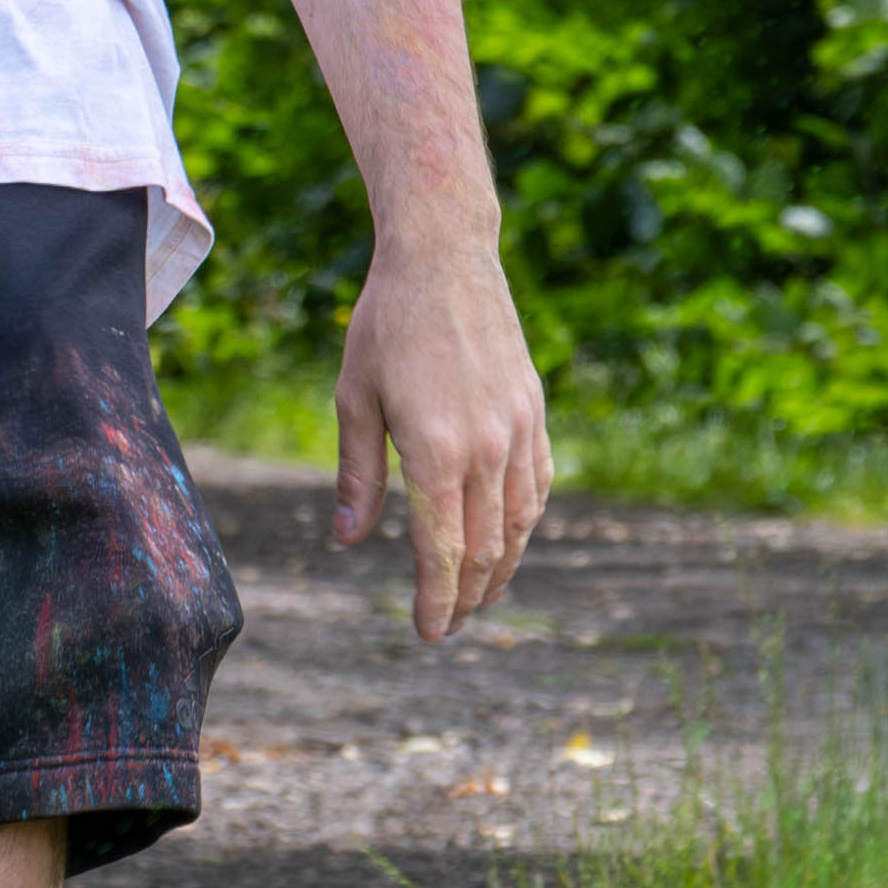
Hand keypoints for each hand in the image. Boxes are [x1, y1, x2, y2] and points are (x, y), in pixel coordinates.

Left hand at [332, 242, 552, 639]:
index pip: (443, 551)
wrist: (444, 255)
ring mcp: (518, 430)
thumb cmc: (386, 323)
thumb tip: (348, 541)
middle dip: (467, 596)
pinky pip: (538, 484)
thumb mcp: (355, 396)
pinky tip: (511, 537)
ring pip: (520, 523)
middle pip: (485, 549)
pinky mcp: (533, 410)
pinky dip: (526, 522)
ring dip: (502, 568)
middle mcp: (487, 448)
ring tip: (480, 595)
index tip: (427, 631)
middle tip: (448, 625)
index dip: (436, 599)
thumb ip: (357, 474)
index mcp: (436, 450)